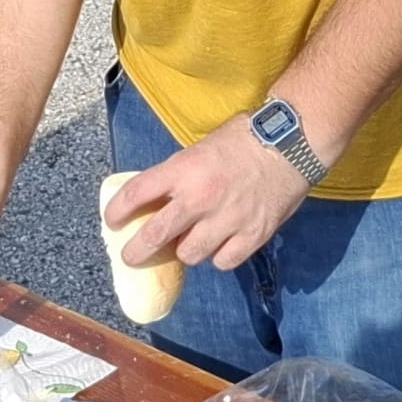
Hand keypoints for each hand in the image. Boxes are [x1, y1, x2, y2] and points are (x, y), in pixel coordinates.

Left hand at [106, 120, 316, 274]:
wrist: (290, 143)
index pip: (136, 194)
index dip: (117, 212)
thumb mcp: (199, 150)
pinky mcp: (252, 235)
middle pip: (155, 236)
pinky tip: (221, 245)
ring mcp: (226, 220)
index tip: (112, 223)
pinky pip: (223, 262)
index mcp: (182, 170)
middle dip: (136, 251)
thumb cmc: (243, 139)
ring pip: (189, 255)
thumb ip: (179, 176)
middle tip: (131, 256)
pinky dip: (219, 256)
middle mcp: (199, 198)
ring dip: (185, 251)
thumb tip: (159, 201)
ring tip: (190, 242)